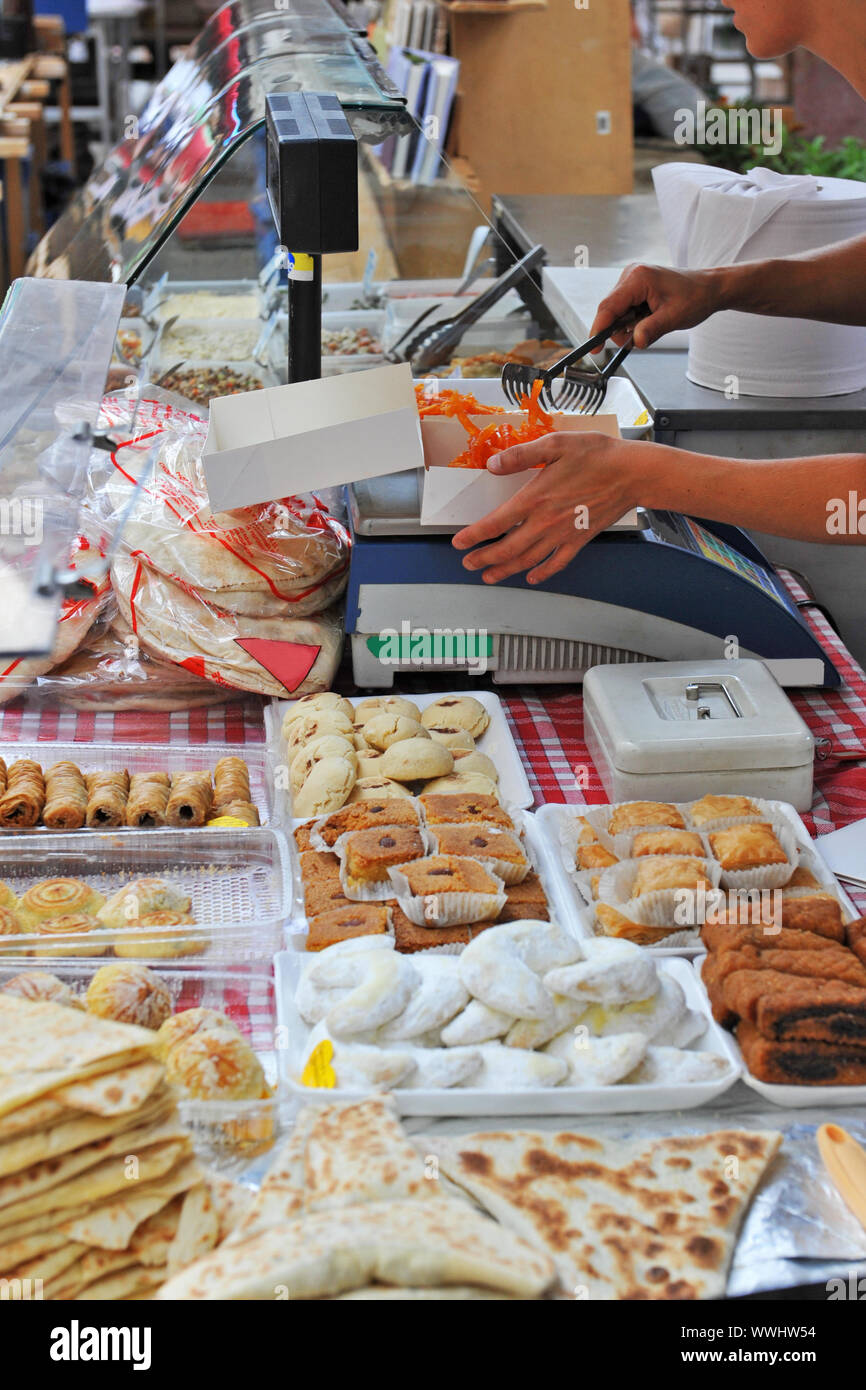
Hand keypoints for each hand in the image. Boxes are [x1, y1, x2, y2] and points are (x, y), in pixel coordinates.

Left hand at [452, 431, 642, 584]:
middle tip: (468, 563)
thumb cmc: (597, 455)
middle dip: (484, 559)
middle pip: (507, 549)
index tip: (459, 542)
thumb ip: (520, 455)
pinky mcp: (580, 540)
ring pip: (528, 560)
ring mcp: (563, 534)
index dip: (474, 536)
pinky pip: (557, 563)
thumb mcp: (555, 444)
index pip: (496, 523)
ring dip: (505, 570)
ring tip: (489, 576)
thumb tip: (493, 464)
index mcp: (535, 498)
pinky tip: (533, 577)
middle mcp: (546, 522)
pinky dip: (543, 573)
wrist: (632, 473)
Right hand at [590, 262, 724, 350]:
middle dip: (621, 330)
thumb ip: (652, 329)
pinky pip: (625, 310)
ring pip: (617, 312)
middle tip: (640, 338)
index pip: (609, 306)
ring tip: (653, 324)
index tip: (594, 349)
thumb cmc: (695, 297)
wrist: (709, 288)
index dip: (599, 329)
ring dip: (630, 326)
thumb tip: (635, 342)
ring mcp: (632, 280)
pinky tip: (650, 319)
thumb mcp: (674, 317)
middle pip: (610, 310)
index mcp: (638, 278)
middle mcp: (631, 275)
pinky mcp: (635, 287)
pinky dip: (634, 321)